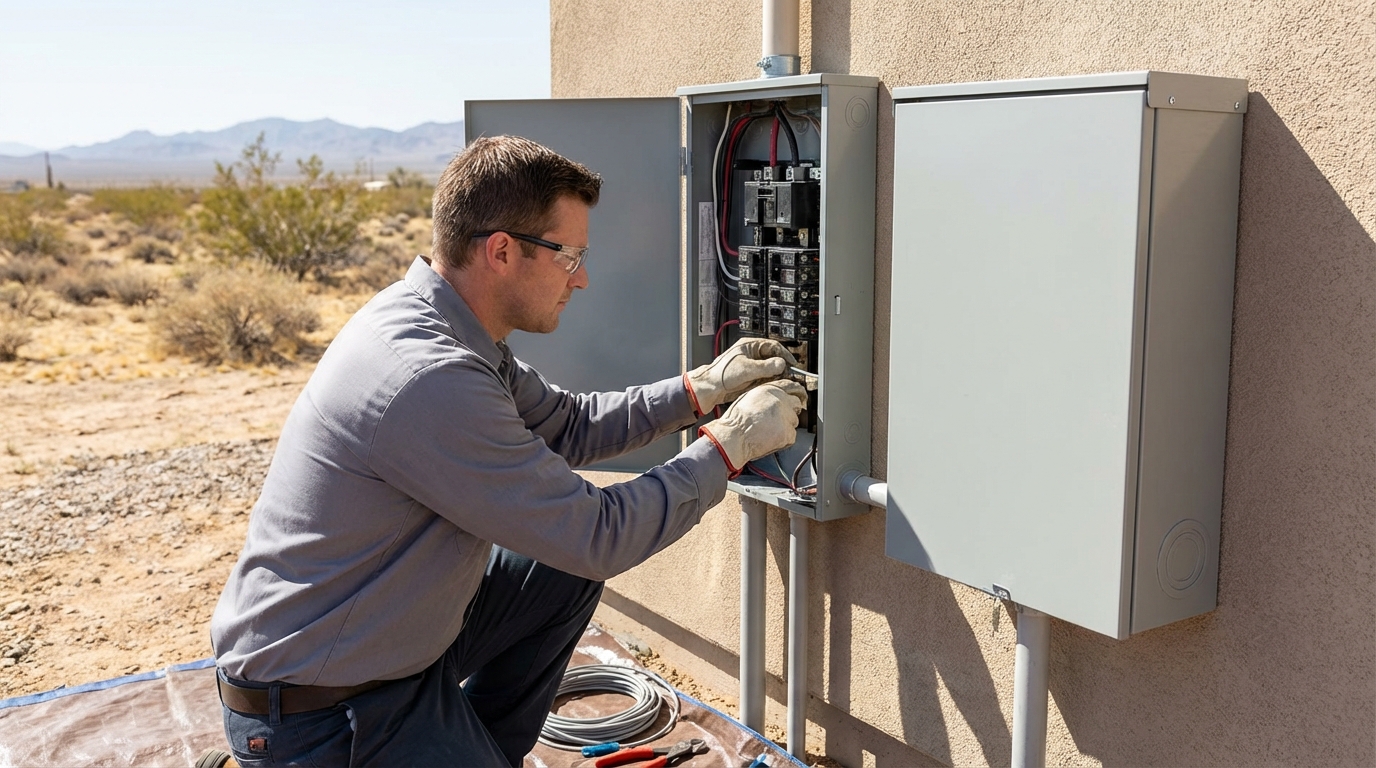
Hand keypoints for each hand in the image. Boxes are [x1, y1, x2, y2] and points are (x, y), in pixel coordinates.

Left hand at [684, 338, 798, 414]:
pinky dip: (770, 381)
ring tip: (781, 380)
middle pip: (773, 357)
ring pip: (770, 368)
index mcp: (749, 346)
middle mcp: (751, 355)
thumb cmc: (721, 375)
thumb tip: (781, 364)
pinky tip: (772, 385)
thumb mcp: (746, 369)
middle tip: (788, 374)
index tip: (792, 363)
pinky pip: (765, 377)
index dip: (784, 354)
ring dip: (776, 374)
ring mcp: (751, 366)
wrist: (710, 389)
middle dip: (781, 366)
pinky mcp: (750, 377)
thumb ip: (766, 366)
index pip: (772, 346)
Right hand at [698, 380, 807, 474]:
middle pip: (796, 404)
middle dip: (790, 411)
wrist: (734, 436)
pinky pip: (792, 435)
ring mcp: (786, 417)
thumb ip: (766, 395)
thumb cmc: (736, 420)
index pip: (792, 386)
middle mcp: (780, 400)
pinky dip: (785, 439)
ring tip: (770, 430)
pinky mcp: (788, 432)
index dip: (797, 392)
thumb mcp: (749, 397)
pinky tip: (771, 438)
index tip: (800, 396)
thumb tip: (775, 397)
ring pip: (794, 420)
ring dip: (786, 425)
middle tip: (780, 419)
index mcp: (770, 390)